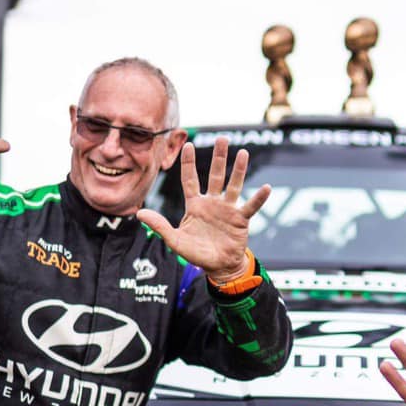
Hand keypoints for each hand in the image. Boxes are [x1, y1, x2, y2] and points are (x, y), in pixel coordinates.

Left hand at [136, 137, 270, 279]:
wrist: (219, 266)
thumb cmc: (197, 253)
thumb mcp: (175, 240)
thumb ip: (159, 226)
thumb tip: (139, 213)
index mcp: (195, 205)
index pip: (190, 179)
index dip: (188, 163)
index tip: (187, 144)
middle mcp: (212, 203)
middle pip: (215, 175)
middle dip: (218, 157)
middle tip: (222, 138)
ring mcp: (228, 209)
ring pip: (234, 185)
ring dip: (239, 170)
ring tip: (243, 153)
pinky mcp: (241, 219)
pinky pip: (250, 206)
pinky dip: (258, 198)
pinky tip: (266, 188)